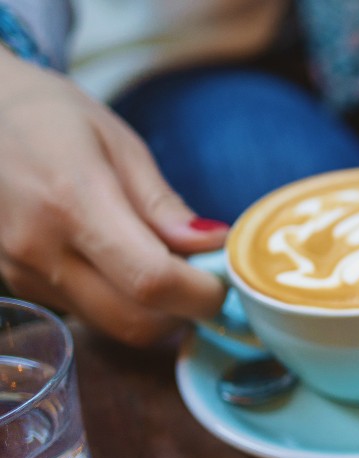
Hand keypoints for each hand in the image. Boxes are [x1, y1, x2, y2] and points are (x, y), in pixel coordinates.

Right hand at [0, 52, 227, 345]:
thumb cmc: (50, 118)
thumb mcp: (119, 144)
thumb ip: (163, 205)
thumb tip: (213, 245)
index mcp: (72, 200)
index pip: (152, 281)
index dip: (202, 294)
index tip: (224, 280)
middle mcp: (39, 246)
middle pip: (134, 322)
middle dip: (184, 312)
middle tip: (203, 280)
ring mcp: (20, 271)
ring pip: (111, 325)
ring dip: (153, 312)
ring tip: (164, 265)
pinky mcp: (15, 283)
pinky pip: (85, 313)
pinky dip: (119, 303)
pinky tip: (122, 266)